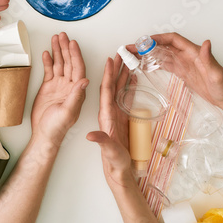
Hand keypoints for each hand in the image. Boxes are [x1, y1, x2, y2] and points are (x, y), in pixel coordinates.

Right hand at [31, 32, 87, 145]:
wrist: (44, 136)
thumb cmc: (57, 128)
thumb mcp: (67, 113)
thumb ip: (76, 97)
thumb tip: (85, 80)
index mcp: (77, 90)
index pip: (78, 68)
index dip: (76, 55)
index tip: (73, 43)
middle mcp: (70, 85)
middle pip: (69, 62)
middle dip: (66, 48)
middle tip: (63, 35)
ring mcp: (59, 85)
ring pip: (60, 63)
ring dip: (58, 51)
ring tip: (55, 38)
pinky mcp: (49, 87)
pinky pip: (50, 70)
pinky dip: (48, 61)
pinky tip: (46, 52)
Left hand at [87, 55, 131, 184]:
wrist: (119, 170)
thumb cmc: (114, 161)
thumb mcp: (108, 151)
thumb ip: (101, 141)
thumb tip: (90, 134)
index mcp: (105, 115)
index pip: (106, 90)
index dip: (108, 74)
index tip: (110, 60)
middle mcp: (109, 110)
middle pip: (112, 84)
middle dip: (116, 69)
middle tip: (121, 53)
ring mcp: (116, 112)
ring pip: (119, 88)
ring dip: (123, 74)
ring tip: (128, 61)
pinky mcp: (123, 117)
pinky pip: (125, 96)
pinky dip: (129, 85)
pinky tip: (132, 78)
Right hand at [127, 33, 222, 114]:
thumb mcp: (216, 74)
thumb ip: (209, 59)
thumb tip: (206, 44)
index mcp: (193, 52)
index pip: (173, 40)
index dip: (159, 38)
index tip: (146, 41)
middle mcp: (186, 55)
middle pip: (163, 45)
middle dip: (148, 45)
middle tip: (133, 47)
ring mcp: (183, 63)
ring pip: (162, 54)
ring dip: (148, 54)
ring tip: (134, 55)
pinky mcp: (182, 72)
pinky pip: (165, 64)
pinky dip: (155, 63)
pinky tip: (146, 65)